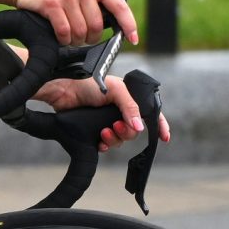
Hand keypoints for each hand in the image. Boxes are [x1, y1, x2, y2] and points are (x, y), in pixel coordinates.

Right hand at [13, 0, 139, 46]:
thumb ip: (99, 5)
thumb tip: (119, 29)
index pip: (119, 6)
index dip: (128, 25)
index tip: (133, 39)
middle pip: (96, 26)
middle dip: (89, 38)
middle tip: (82, 38)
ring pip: (80, 31)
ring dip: (75, 40)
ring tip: (69, 35)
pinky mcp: (51, 3)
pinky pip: (64, 32)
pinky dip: (63, 39)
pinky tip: (60, 35)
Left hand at [33, 75, 173, 152]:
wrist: (63, 92)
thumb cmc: (88, 84)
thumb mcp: (115, 91)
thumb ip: (130, 107)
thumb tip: (140, 127)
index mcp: (129, 98)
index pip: (150, 114)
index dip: (159, 126)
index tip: (164, 138)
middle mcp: (120, 111)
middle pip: (135, 130)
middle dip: (127, 132)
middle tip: (116, 126)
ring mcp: (108, 121)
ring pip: (122, 139)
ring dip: (115, 138)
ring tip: (104, 132)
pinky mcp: (96, 131)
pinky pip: (108, 145)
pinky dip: (106, 145)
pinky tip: (100, 141)